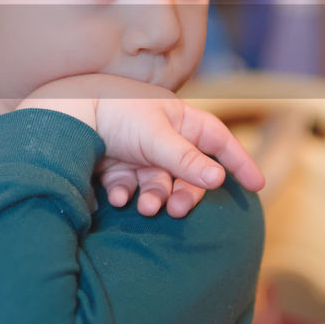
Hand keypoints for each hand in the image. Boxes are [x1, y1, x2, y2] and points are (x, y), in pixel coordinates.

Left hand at [17, 74, 264, 216]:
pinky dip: (126, 193)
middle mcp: (163, 137)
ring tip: (145, 207)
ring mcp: (139, 153)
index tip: (257, 185)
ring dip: (155, 198)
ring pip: (159, 185)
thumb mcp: (157, 136)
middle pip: (188, 172)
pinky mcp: (117, 167)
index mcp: (180, 119)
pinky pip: (131, 188)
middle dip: (185, 193)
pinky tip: (115, 196)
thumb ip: (187, 160)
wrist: (67, 116)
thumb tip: (219, 178)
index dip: (239, 161)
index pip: (218, 140)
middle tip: (177, 209)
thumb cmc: (118, 114)